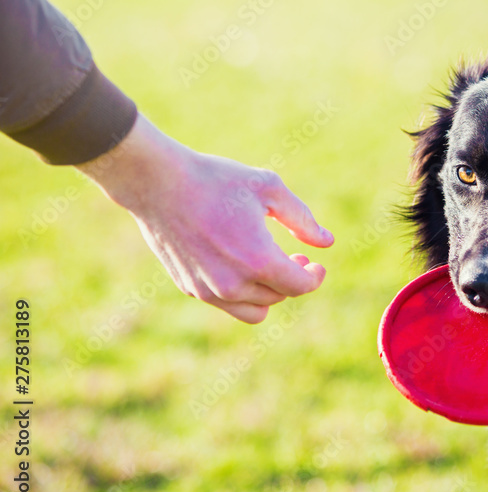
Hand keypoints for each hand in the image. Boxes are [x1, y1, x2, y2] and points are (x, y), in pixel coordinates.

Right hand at [77, 115, 334, 322]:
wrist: (157, 184)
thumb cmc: (217, 180)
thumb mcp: (269, 189)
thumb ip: (302, 219)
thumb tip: (326, 242)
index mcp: (258, 260)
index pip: (299, 286)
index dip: (314, 276)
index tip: (316, 263)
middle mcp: (233, 284)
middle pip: (279, 297)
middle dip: (293, 279)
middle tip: (295, 256)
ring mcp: (208, 290)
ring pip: (254, 310)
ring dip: (269, 292)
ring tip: (269, 265)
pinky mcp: (190, 288)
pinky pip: (227, 304)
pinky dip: (242, 292)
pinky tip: (241, 263)